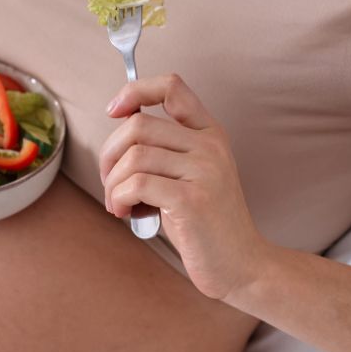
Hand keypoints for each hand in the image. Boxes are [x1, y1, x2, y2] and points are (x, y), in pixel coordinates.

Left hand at [98, 74, 274, 299]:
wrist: (242, 264)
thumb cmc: (204, 223)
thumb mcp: (190, 176)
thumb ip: (164, 150)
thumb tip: (118, 127)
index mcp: (210, 134)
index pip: (172, 87)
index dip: (135, 91)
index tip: (114, 111)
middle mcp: (210, 146)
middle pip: (138, 126)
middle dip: (109, 155)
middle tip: (110, 183)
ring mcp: (204, 171)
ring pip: (133, 157)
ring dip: (112, 183)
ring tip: (120, 204)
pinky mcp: (192, 200)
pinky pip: (135, 184)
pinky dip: (118, 198)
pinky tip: (126, 213)